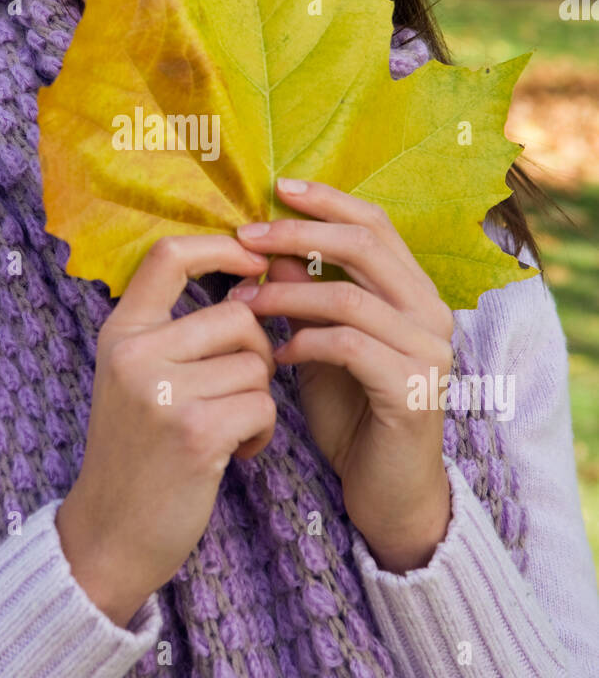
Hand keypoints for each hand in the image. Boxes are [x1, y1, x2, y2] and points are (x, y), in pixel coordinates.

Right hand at [56, 234, 277, 627]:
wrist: (109, 536)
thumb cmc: (138, 452)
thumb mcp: (137, 377)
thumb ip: (180, 330)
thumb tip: (256, 278)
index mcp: (120, 332)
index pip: (169, 254)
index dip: (222, 246)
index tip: (254, 262)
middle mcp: (134, 354)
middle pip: (237, 315)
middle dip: (258, 352)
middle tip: (240, 390)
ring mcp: (161, 393)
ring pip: (257, 363)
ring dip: (259, 399)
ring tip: (232, 429)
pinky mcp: (194, 433)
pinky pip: (263, 405)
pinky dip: (262, 431)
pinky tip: (237, 453)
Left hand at [229, 178, 453, 572]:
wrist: (387, 490)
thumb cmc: (351, 412)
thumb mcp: (321, 341)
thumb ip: (307, 292)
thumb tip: (273, 242)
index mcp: (414, 292)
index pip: (376, 224)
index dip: (328, 200)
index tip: (278, 187)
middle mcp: (431, 314)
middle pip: (365, 246)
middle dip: (300, 234)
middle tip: (247, 238)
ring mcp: (428, 352)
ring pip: (350, 297)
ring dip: (289, 293)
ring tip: (246, 301)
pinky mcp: (412, 391)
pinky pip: (350, 348)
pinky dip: (306, 342)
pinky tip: (278, 353)